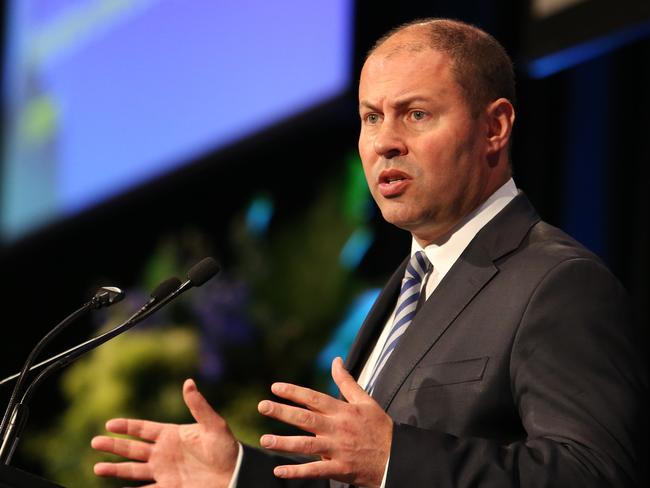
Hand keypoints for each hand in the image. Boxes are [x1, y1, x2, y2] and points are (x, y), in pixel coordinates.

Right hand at [91, 379, 237, 487]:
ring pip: (134, 470)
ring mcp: (165, 471)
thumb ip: (198, 406)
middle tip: (94, 443)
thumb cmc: (227, 448)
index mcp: (172, 434)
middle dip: (113, 446)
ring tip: (97, 468)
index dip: (127, 426)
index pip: (144, 429)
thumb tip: (188, 382)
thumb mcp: (214, 425)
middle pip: (132, 449)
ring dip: (115, 470)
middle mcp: (164, 452)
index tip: (109, 424)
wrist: (235, 473)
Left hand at [257, 357, 391, 487]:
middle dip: (282, 412)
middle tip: (262, 406)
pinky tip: (279, 470)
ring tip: (264, 439)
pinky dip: (297, 471)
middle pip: (305, 418)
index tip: (275, 387)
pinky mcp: (340, 468)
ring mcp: (338, 449)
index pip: (314, 398)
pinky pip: (315, 471)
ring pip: (307, 445)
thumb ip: (347, 381)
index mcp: (342, 411)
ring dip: (284, 443)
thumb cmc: (379, 428)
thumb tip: (336, 360)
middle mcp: (337, 428)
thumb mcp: (366, 400)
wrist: (396, 457)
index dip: (294, 392)